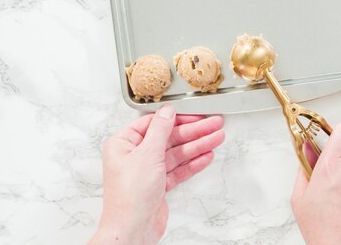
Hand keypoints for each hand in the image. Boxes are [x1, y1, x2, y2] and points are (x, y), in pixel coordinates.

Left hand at [89, 105, 224, 244]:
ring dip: (198, 146)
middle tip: (213, 124)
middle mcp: (135, 156)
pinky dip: (193, 163)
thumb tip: (167, 112)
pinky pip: (179, 169)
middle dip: (194, 132)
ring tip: (217, 138)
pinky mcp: (158, 185)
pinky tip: (206, 156)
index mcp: (123, 144)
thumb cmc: (129, 196)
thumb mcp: (147, 154)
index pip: (154, 123)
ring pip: (177, 153)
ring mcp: (148, 171)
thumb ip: (160, 130)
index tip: (195, 115)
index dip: (177, 118)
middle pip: (169, 138)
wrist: (132, 229)